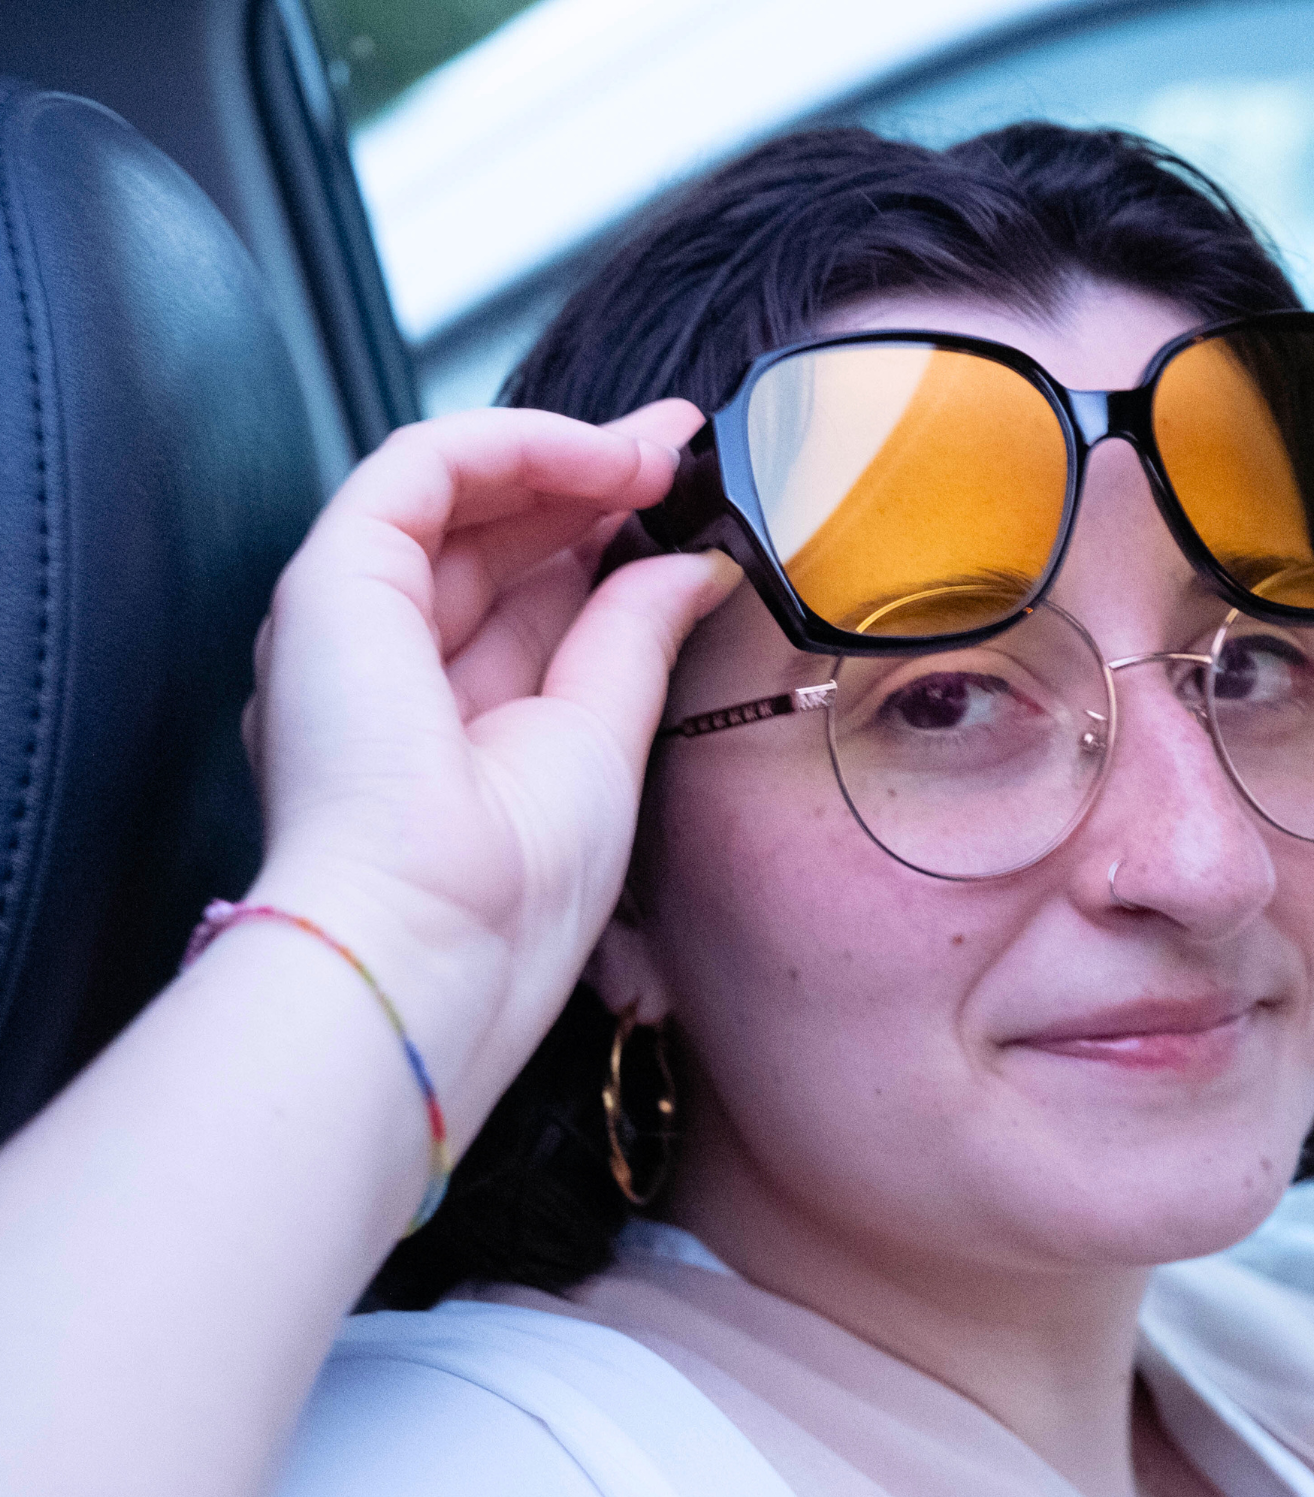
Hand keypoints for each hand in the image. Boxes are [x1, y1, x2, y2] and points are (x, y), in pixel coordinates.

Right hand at [244, 399, 740, 1125]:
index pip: (533, 599)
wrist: (434, 944)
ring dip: (566, 457)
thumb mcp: (600, 743)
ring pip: (458, 495)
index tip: (690, 501)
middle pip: (499, 540)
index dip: (607, 538)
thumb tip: (690, 565)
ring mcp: (353, 622)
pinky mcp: (330, 581)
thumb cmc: (513, 891)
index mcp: (450, 723)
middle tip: (683, 443)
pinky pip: (420, 469)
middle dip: (595, 483)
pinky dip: (512, 444)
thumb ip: (632, 640)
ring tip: (662, 446)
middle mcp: (391, 668)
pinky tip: (602, 454)